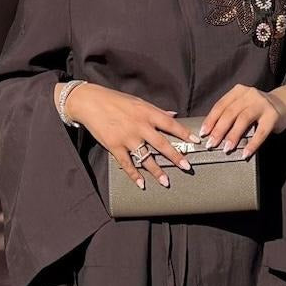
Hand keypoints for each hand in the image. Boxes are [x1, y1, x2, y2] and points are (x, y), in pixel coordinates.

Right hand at [63, 83, 200, 189]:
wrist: (90, 102)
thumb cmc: (115, 100)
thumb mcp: (138, 102)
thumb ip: (156, 111)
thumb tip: (174, 115)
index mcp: (147, 113)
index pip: (171, 124)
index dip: (184, 133)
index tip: (196, 142)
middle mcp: (139, 126)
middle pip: (162, 144)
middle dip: (176, 157)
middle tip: (187, 167)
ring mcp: (127, 137)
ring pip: (146, 157)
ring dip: (156, 171)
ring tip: (166, 182)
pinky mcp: (114, 146)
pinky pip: (127, 163)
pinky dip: (134, 175)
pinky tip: (141, 184)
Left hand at [200, 83, 285, 158]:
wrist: (285, 103)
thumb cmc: (259, 109)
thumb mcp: (243, 106)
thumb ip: (231, 114)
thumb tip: (212, 134)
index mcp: (238, 92)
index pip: (220, 106)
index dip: (211, 120)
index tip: (203, 133)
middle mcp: (249, 95)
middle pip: (230, 113)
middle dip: (218, 130)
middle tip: (211, 145)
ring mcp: (262, 104)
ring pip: (243, 120)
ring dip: (233, 136)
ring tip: (226, 149)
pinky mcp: (273, 115)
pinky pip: (261, 132)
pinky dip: (252, 144)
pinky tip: (245, 153)